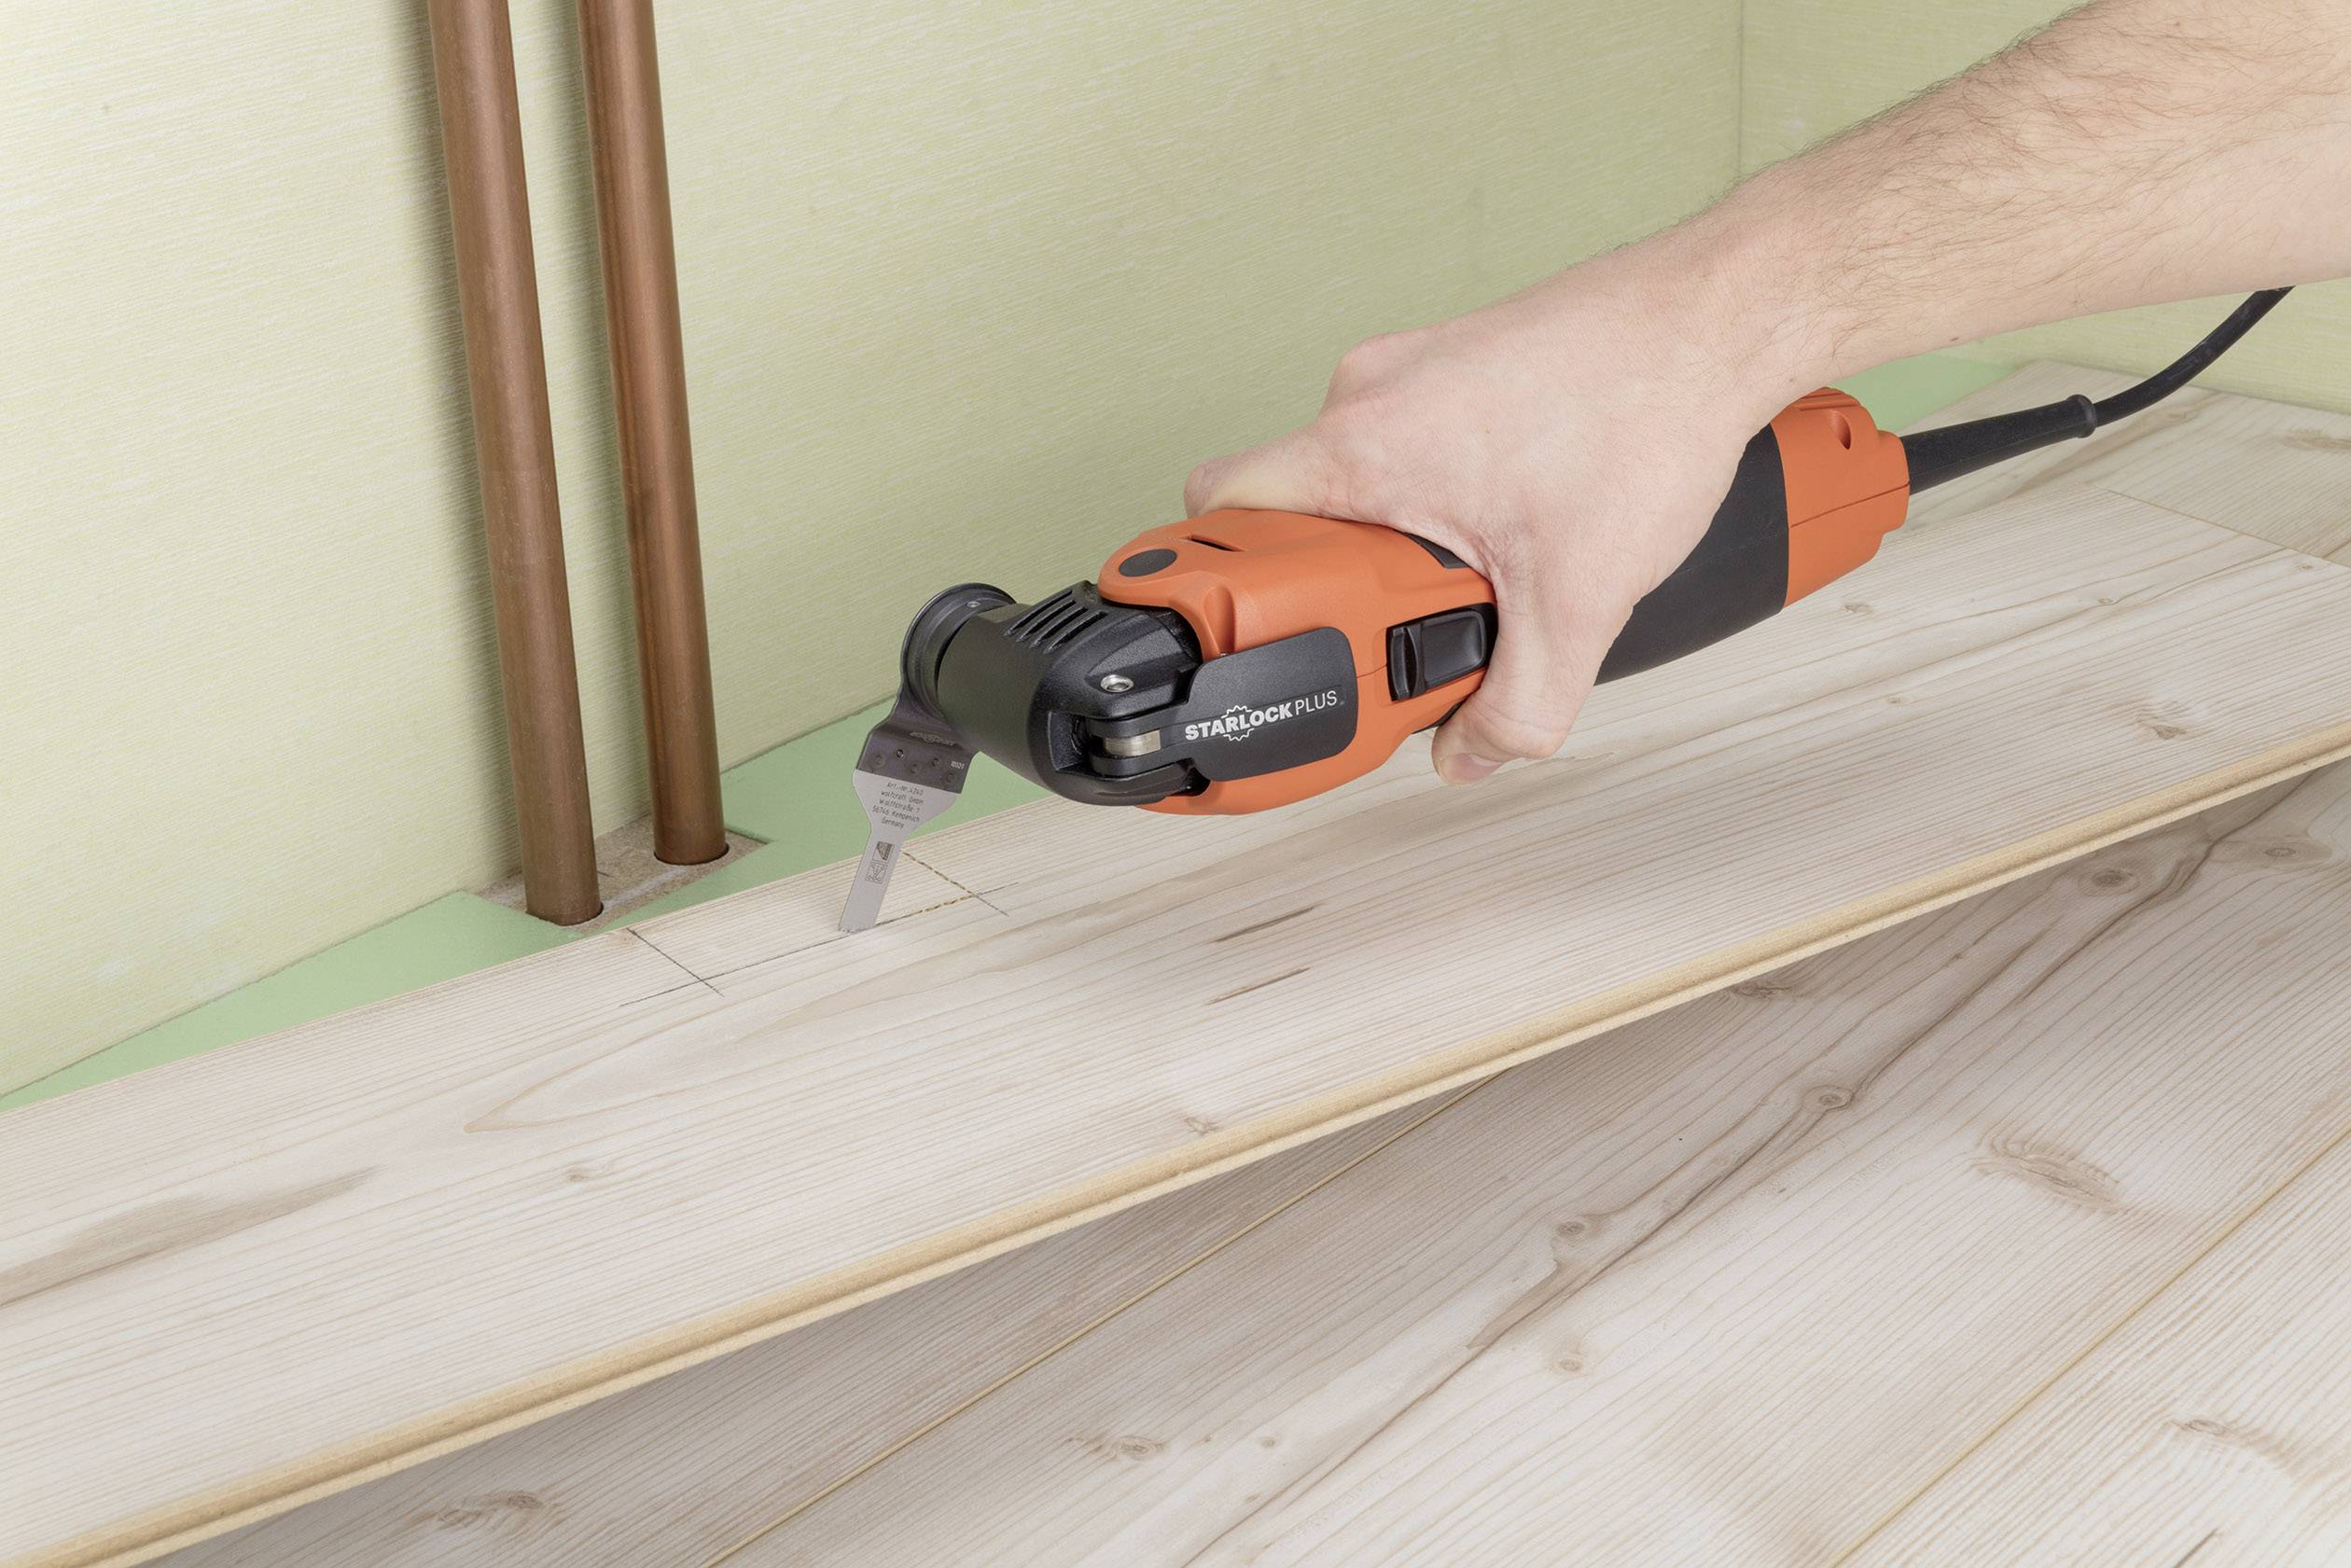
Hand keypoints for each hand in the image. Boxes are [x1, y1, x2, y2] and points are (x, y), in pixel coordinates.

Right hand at [1184, 250, 1812, 782]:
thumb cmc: (1645, 409)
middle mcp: (1371, 392)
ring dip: (1400, 532)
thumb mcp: (1577, 600)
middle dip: (1339, 577)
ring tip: (1478, 565)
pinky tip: (1519, 514)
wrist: (1719, 317)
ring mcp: (1414, 364)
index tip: (1255, 634)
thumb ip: (1516, 705)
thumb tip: (1470, 753)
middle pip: (1293, 504)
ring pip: (1361, 472)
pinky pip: (1414, 439)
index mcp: (1362, 445)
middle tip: (1402, 618)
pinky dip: (1446, 489)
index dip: (1224, 583)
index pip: (1219, 509)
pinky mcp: (1460, 358)